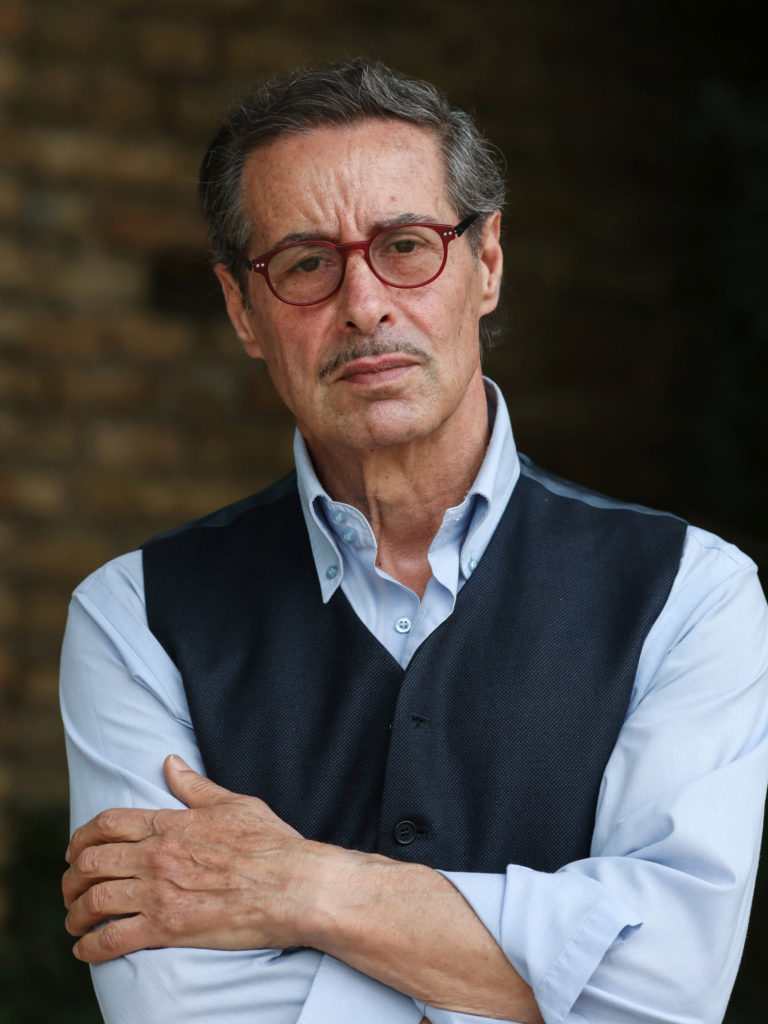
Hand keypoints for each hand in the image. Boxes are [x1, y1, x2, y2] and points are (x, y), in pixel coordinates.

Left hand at [62, 755, 319, 961]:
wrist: (293, 885)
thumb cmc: (271, 843)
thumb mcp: (234, 803)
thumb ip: (195, 786)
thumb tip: (170, 762)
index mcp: (171, 824)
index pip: (107, 824)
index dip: (81, 837)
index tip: (75, 850)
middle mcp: (157, 855)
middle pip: (90, 862)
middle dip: (71, 878)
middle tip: (71, 889)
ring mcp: (159, 892)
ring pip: (94, 900)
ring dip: (75, 913)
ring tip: (75, 921)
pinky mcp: (167, 928)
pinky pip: (113, 938)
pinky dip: (90, 947)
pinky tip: (86, 950)